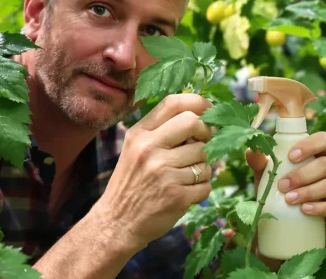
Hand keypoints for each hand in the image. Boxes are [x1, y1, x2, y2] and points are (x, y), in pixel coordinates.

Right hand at [93, 94, 213, 250]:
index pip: (173, 103)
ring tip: (186, 176)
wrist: (116, 223)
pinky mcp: (176, 196)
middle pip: (194, 124)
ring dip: (203, 167)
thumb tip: (200, 115)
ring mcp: (164, 173)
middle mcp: (150, 149)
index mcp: (140, 134)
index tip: (209, 110)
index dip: (199, 102)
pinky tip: (186, 193)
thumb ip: (161, 130)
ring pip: (205, 157)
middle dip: (207, 132)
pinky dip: (201, 189)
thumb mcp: (135, 148)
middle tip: (203, 144)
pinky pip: (206, 184)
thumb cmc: (131, 182)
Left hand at [247, 132, 325, 236]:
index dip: (309, 146)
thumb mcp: (273, 174)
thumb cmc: (289, 188)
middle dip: (302, 174)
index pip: (324, 139)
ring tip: (290, 199)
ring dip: (308, 192)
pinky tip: (306, 210)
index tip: (290, 157)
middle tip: (283, 185)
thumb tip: (250, 150)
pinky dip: (320, 208)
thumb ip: (262, 161)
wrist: (298, 222)